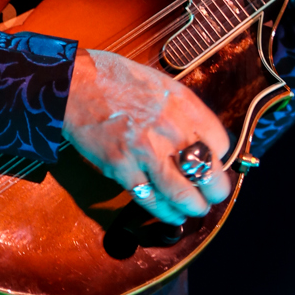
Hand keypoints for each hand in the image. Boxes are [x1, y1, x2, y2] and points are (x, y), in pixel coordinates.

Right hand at [62, 48, 231, 223]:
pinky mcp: (122, 168)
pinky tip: (172, 215)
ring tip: (196, 209)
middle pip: (208, 173)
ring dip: (194, 207)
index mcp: (183, 104)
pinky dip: (165, 212)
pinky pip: (150, 200)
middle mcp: (169, 129)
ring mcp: (145, 151)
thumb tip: (200, 138)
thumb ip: (182, 111)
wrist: (74, 85)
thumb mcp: (160, 84)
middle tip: (213, 196)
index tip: (213, 164)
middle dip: (216, 191)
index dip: (219, 159)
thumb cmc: (114, 79)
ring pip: (183, 194)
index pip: (220, 144)